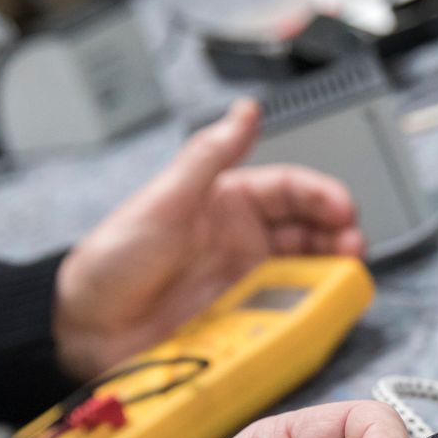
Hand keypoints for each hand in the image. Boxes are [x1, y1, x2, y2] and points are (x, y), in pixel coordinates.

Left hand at [52, 99, 363, 380]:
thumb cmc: (113, 259)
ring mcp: (245, 282)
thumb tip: (244, 110)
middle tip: (352, 244)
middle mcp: (242, 241)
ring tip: (344, 275)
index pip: (289, 190)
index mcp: (227, 203)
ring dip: (330, 272)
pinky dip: (307, 311)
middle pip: (308, 231)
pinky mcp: (242, 322)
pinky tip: (316, 309)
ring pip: (305, 272)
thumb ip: (209, 155)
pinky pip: (286, 314)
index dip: (321, 195)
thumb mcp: (165, 199)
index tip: (342, 209)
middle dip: (338, 235)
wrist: (84, 328)